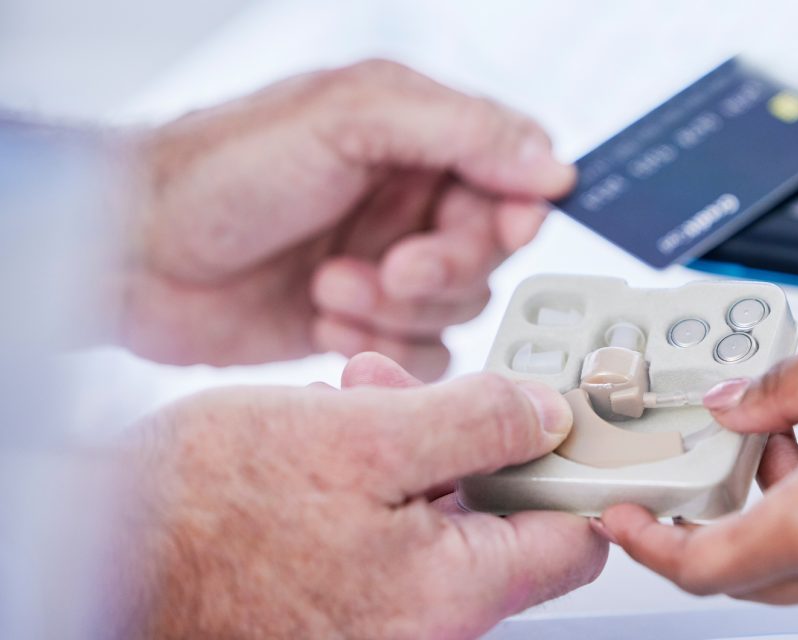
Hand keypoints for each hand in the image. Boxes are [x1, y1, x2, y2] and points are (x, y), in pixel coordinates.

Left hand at [119, 60, 573, 377]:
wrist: (133, 258)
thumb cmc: (220, 172)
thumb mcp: (347, 121)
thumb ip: (459, 131)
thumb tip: (554, 166)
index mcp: (417, 137)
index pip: (513, 173)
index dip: (517, 208)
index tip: (502, 229)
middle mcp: (410, 201)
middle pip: (493, 249)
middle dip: (443, 266)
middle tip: (391, 267)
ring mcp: (390, 265)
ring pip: (460, 306)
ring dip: (397, 307)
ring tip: (330, 289)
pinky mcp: (365, 324)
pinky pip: (423, 354)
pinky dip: (380, 347)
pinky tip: (323, 322)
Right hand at [128, 353, 605, 637]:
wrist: (99, 550)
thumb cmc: (207, 509)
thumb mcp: (363, 437)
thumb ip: (477, 423)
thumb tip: (548, 416)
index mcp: (452, 590)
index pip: (574, 539)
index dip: (580, 470)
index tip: (573, 420)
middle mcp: (426, 618)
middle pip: (502, 513)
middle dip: (475, 435)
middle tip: (436, 388)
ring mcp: (382, 610)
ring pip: (439, 508)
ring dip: (416, 440)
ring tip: (365, 395)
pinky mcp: (343, 595)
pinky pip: (390, 527)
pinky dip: (376, 472)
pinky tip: (337, 429)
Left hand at [600, 315, 797, 606]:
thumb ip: (774, 388)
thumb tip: (729, 404)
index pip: (703, 569)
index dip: (648, 547)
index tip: (622, 519)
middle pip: (744, 568)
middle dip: (719, 509)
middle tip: (720, 448)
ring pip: (792, 559)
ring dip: (772, 499)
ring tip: (797, 422)